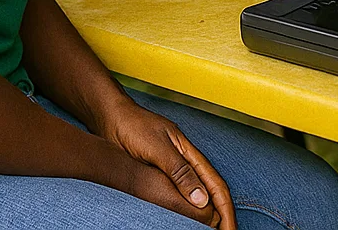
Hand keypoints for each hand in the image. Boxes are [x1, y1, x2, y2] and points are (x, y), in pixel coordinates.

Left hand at [99, 101, 235, 228]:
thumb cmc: (134, 127)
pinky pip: (177, 197)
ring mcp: (172, 171)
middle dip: (222, 217)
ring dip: (207, 216)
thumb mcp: (158, 149)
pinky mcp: (157, 177)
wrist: (110, 118)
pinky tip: (185, 220)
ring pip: (196, 197)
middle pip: (212, 194)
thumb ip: (179, 172)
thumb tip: (202, 199)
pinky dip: (187, 212)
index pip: (217, 187)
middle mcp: (185, 164)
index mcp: (191, 155)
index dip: (226, 210)